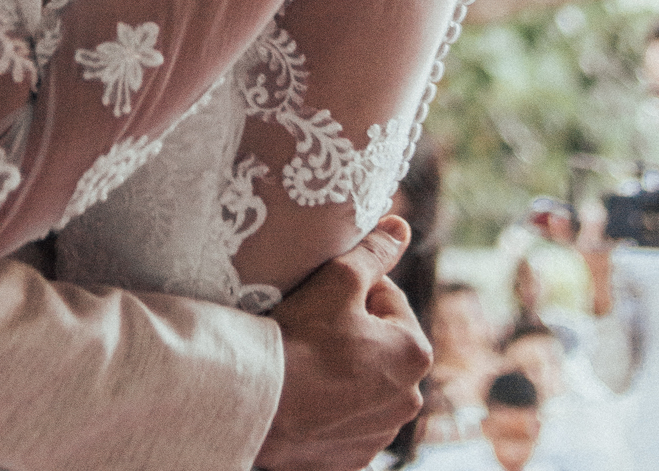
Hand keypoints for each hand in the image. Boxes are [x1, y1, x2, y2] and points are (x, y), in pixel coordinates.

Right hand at [259, 217, 430, 470]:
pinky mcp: (353, 458)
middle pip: (378, 343)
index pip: (387, 299)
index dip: (352, 287)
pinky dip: (329, 404)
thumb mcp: (340, 279)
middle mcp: (410, 399)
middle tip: (311, 322)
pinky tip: (304, 391)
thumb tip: (401, 227)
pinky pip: (345, 419)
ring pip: (363, 382)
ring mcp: (381, 433)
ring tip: (305, 358)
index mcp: (415, 353)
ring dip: (342, 368)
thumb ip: (374, 251)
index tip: (321, 291)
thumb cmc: (302, 337)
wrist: (260, 404)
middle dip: (351, 329)